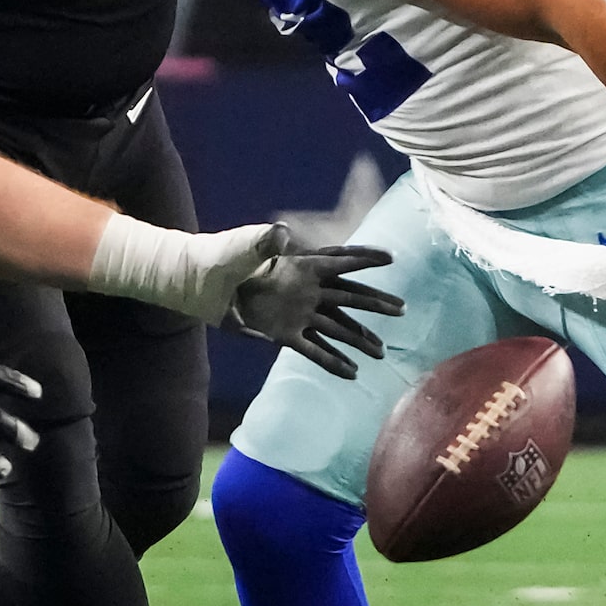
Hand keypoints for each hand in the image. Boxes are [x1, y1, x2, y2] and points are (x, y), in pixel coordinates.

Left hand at [221, 227, 402, 377]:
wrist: (204, 284)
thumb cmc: (225, 257)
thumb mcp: (244, 246)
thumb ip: (264, 242)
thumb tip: (281, 231)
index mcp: (301, 265)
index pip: (339, 260)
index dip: (365, 258)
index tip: (391, 258)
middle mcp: (306, 290)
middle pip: (348, 297)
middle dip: (374, 304)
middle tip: (401, 310)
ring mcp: (297, 313)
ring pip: (336, 327)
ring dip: (359, 339)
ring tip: (381, 352)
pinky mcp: (284, 334)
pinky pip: (312, 350)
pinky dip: (332, 361)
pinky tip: (352, 374)